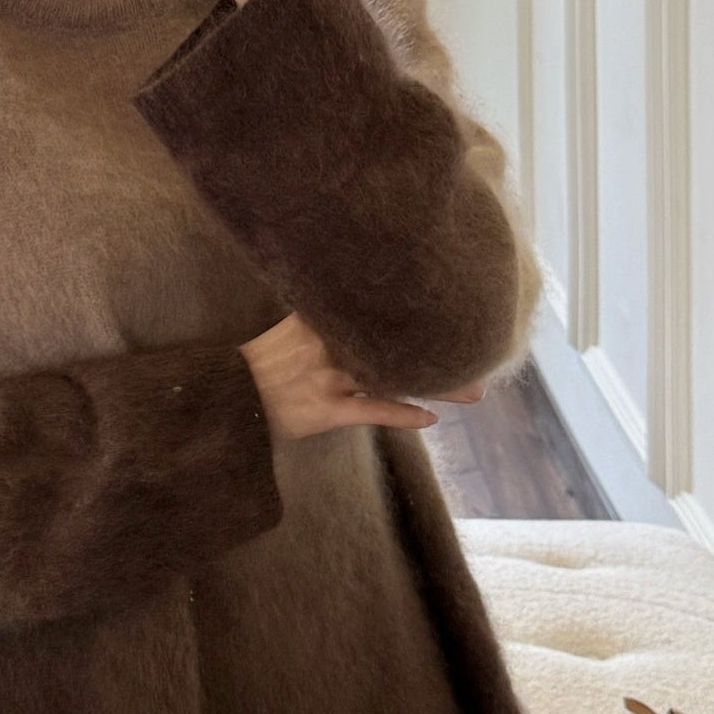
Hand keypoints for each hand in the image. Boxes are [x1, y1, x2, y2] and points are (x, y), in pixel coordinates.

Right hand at [238, 314, 488, 441]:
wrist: (230, 395)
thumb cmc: (264, 361)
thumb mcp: (294, 325)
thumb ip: (328, 313)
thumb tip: (365, 294)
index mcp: (323, 318)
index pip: (379, 311)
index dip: (421, 311)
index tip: (458, 306)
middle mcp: (330, 344)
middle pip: (397, 343)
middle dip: (441, 349)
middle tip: (483, 350)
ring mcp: (329, 377)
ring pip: (394, 377)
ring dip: (437, 385)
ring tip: (474, 391)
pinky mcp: (326, 410)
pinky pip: (372, 410)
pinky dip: (402, 414)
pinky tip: (430, 418)